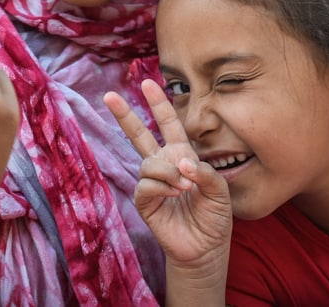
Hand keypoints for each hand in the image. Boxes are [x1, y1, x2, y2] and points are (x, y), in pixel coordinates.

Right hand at [105, 80, 231, 267]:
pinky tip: (174, 194)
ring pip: (148, 163)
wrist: (206, 246)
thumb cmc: (214, 215)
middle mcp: (164, 164)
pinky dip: (161, 186)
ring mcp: (152, 182)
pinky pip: (145, 185)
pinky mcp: (145, 202)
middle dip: (124, 115)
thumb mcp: (220, 189)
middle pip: (139, 134)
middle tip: (109, 96)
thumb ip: (204, 171)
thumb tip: (182, 163)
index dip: (159, 104)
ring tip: (184, 188)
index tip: (147, 82)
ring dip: (168, 171)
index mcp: (182, 154)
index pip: (168, 124)